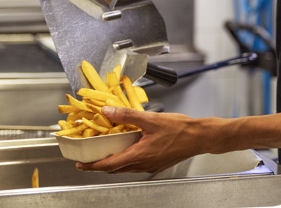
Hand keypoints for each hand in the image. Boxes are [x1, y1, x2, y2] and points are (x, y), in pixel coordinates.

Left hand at [76, 106, 203, 172]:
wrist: (199, 137)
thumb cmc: (180, 129)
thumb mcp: (150, 119)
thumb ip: (127, 115)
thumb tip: (108, 111)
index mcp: (140, 155)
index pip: (109, 164)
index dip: (93, 165)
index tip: (81, 164)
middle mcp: (144, 164)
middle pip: (116, 168)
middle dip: (100, 164)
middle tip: (89, 158)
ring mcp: (151, 165)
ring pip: (126, 167)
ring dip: (113, 161)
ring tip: (105, 151)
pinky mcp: (157, 163)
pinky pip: (136, 164)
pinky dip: (126, 158)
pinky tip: (128, 147)